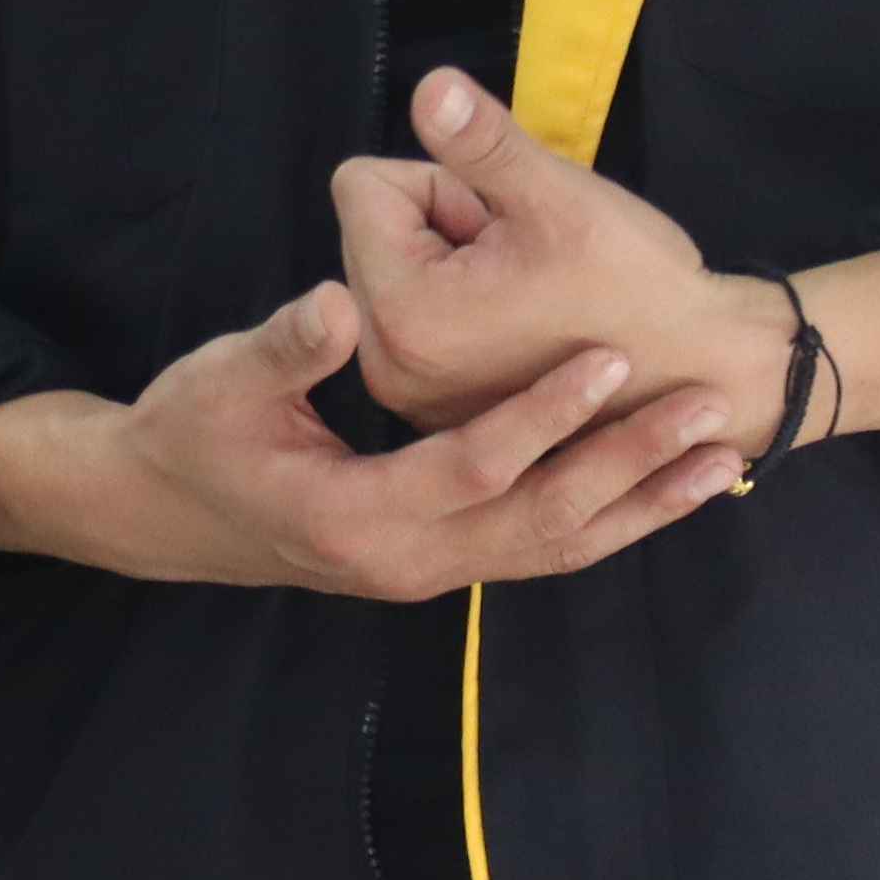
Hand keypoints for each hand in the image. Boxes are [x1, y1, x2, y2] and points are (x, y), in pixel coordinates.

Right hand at [0, 282, 752, 602]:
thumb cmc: (191, 432)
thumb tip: (338, 305)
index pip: (472, 468)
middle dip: (627, 466)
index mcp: (353, 515)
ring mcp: (426, 575)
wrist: (160, 510)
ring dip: (638, 504)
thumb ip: (288, 348)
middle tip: (702, 409)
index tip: (611, 358)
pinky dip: (608, 521)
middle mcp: (405, 562)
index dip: (545, 416)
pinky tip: (662, 490)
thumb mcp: (222, 381)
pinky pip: (539, 551)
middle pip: (539, 522)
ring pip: (553, 548)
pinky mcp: (440, 566)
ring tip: (718, 458)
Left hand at [330, 71, 774, 435]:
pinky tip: (522, 319)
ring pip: (394, 266)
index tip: (506, 223)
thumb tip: (428, 86)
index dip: (443, 183)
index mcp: (403, 313)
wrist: (701, 374)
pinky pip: (413, 314)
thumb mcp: (560, 198)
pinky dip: (458, 300)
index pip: (363, 185)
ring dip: (452, 260)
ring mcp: (406, 390)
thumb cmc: (638, 284)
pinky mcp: (431, 403)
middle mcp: (385, 364)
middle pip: (371, 228)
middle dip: (442, 225)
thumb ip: (484, 142)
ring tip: (528, 291)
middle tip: (524, 261)